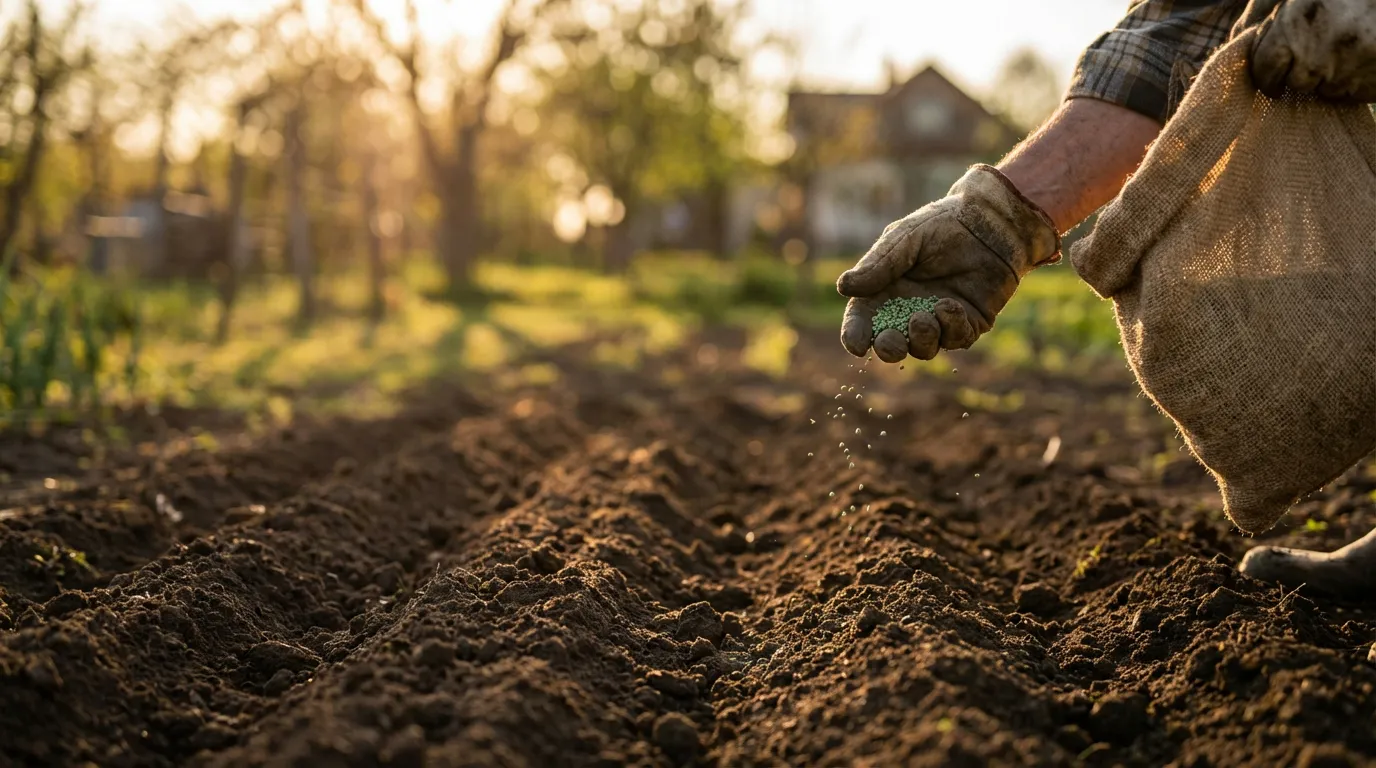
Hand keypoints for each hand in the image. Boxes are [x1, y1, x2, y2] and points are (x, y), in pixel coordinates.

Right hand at [835, 165, 1059, 362]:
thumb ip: (877, 265)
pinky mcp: (968, 323)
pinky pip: (956, 339)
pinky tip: (951, 305)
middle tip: (891, 341)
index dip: (856, 336)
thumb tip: (843, 287)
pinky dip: (951, 328)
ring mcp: (939, 320)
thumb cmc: (942, 224)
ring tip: (923, 317)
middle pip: (891, 344)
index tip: (857, 345)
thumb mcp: (904, 238)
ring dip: (921, 339)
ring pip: (924, 348)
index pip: (863, 321)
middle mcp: (908, 310)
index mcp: (885, 291)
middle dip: (888, 349)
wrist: (991, 221)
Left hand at [1236, 0, 1375, 101]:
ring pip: (1326, 91)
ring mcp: (1351, 71)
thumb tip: (1236, 39)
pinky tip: (1365, 56)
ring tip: (1346, 47)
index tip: (1273, 73)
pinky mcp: (1374, 84)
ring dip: (1331, 76)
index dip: (1267, 72)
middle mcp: (1319, 54)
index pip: (1263, 70)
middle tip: (1319, 50)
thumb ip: (1262, 10)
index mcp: (1295, 26)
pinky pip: (1354, 94)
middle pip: (1295, 84)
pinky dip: (1356, 81)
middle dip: (1302, 71)